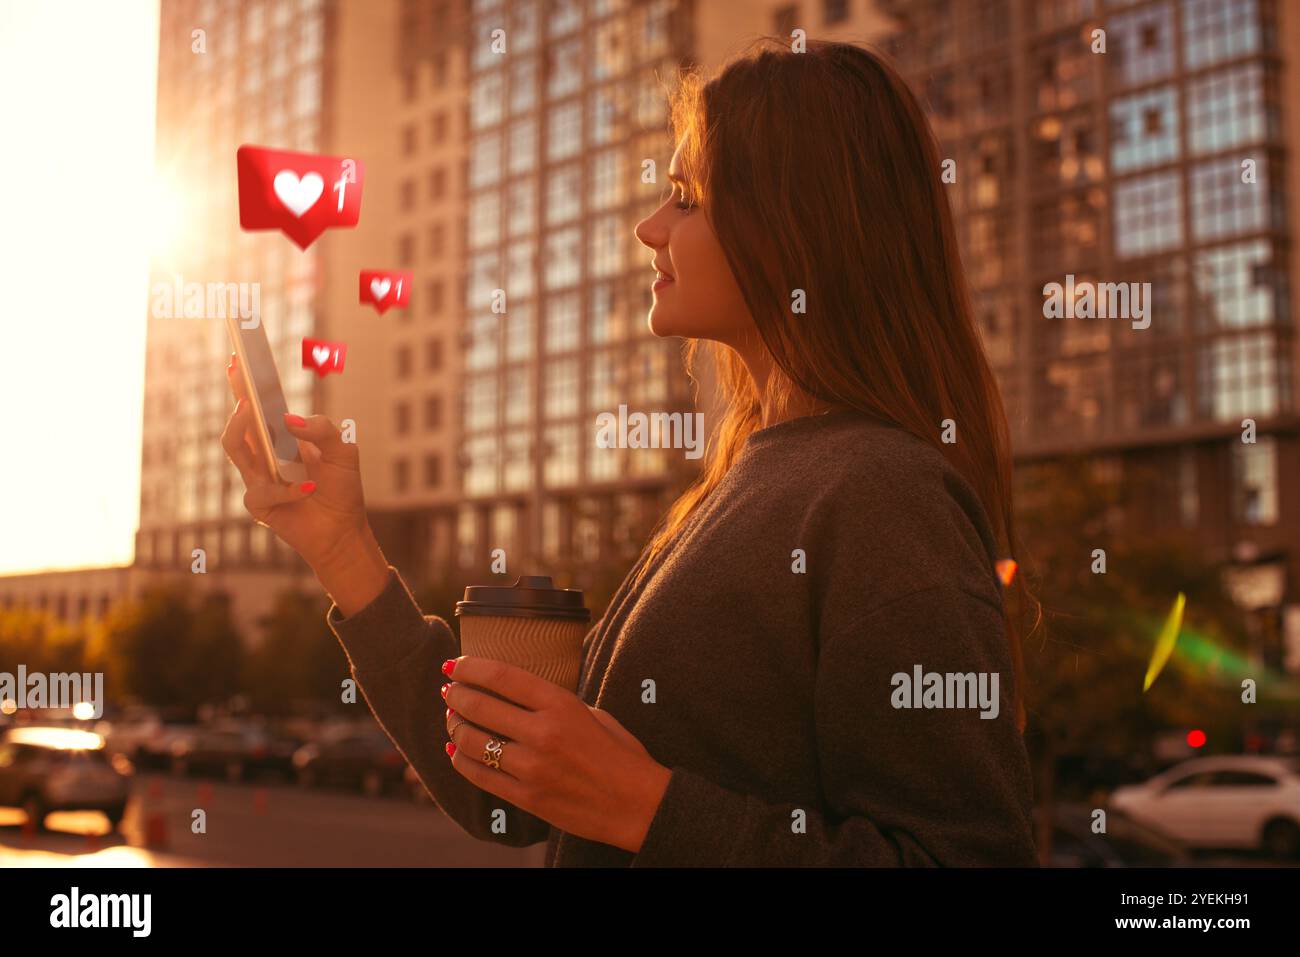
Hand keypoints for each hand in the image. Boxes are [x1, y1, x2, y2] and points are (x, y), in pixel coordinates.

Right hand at [220, 353, 387, 613]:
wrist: (344, 531)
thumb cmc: (342, 489)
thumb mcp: (344, 452)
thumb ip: (322, 430)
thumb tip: (289, 419)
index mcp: (283, 438)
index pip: (259, 406)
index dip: (246, 383)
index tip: (238, 358)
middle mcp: (265, 454)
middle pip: (239, 421)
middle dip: (235, 394)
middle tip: (237, 371)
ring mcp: (258, 477)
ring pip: (235, 448)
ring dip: (241, 427)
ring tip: (252, 408)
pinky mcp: (259, 504)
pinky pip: (264, 490)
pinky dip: (289, 489)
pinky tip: (309, 489)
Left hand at [441, 657, 671, 853]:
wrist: (638, 805)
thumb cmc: (621, 754)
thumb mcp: (593, 713)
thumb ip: (555, 703)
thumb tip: (518, 694)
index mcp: (562, 704)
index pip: (502, 677)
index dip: (470, 667)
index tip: (454, 665)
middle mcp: (543, 733)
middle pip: (480, 706)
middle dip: (457, 695)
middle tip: (448, 691)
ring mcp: (532, 768)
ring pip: (472, 741)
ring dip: (454, 726)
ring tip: (452, 719)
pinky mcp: (526, 798)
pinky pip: (479, 776)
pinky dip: (460, 761)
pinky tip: (455, 751)